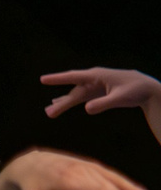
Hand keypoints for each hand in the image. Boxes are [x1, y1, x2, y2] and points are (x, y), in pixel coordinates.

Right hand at [41, 67, 160, 120]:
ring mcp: (95, 86)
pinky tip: (59, 103)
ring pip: (76, 95)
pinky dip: (70, 101)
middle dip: (61, 102)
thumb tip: (86, 109)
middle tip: (49, 113)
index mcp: (97, 76)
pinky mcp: (98, 92)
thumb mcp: (120, 98)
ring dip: (64, 103)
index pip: (74, 77)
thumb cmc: (135, 90)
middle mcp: (93, 79)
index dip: (58, 79)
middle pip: (74, 92)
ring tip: (49, 112)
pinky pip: (80, 97)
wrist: (147, 89)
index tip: (43, 79)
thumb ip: (103, 103)